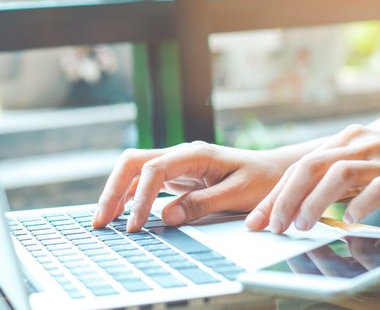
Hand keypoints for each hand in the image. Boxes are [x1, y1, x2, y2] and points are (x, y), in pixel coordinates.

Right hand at [92, 141, 288, 231]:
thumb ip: (202, 204)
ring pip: (135, 171)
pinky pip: (146, 182)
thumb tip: (166, 216)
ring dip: (117, 193)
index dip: (140, 198)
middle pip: (133, 163)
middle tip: (100, 220)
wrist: (278, 172)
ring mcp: (178, 164)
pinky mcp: (179, 176)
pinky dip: (131, 197)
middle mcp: (181, 155)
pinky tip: (123, 214)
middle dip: (112, 189)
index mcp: (195, 154)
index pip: (154, 170)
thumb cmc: (263, 181)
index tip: (136, 225)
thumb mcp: (237, 195)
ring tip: (103, 221)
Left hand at [245, 125, 379, 232]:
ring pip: (336, 174)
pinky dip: (357, 207)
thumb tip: (298, 199)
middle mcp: (361, 144)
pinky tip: (348, 221)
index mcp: (347, 140)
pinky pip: (374, 191)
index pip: (300, 166)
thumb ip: (336, 176)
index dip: (276, 194)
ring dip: (313, 202)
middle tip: (272, 226)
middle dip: (284, 198)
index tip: (259, 219)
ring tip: (301, 226)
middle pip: (310, 167)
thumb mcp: (366, 164)